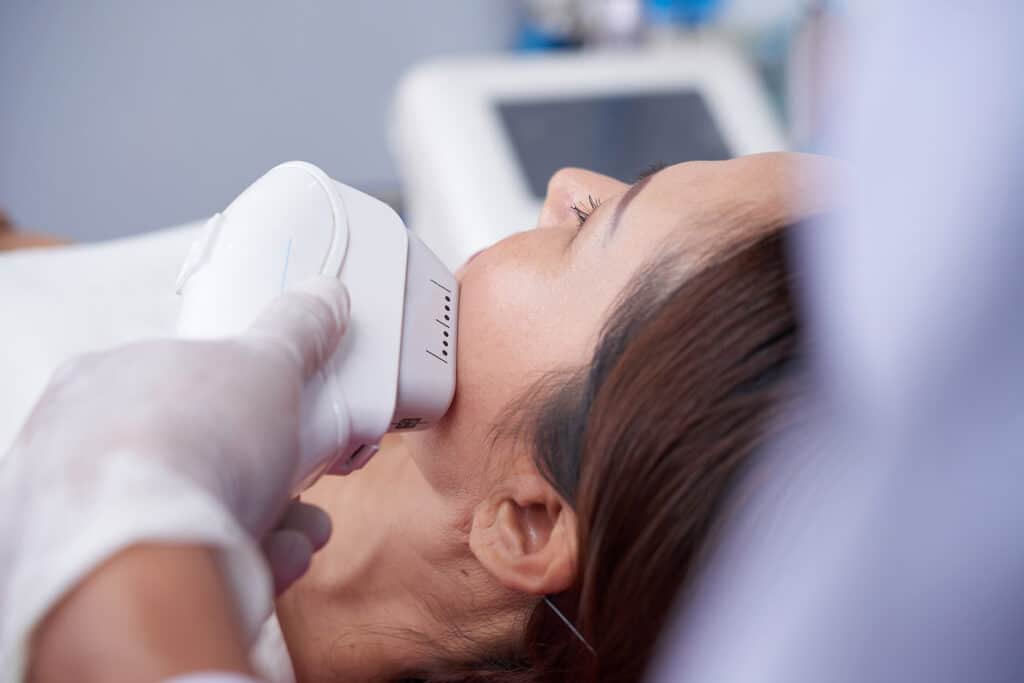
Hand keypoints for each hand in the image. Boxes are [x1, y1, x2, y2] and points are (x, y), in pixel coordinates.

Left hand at [1, 277, 348, 677]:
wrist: (149, 555)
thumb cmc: (197, 439)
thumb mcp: (268, 361)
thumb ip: (297, 329)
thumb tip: (326, 296)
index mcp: (103, 379)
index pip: (179, 379)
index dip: (244, 397)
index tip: (289, 413)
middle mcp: (79, 446)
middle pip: (198, 453)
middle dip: (272, 472)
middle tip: (308, 479)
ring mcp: (86, 518)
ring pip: (195, 515)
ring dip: (271, 522)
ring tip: (303, 532)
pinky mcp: (102, 580)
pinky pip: (181, 565)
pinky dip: (236, 563)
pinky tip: (270, 560)